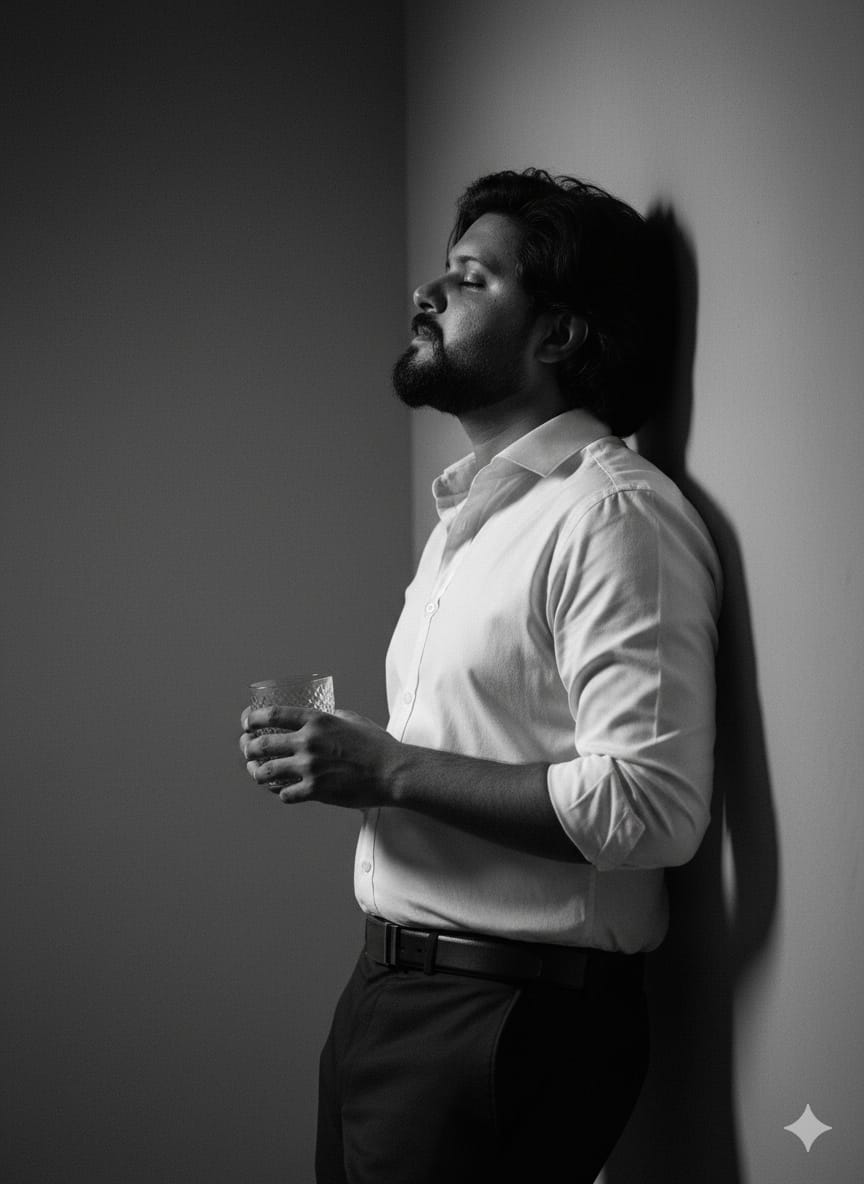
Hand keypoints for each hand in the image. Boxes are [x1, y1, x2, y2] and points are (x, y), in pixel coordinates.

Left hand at [239, 705, 401, 807]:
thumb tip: (321, 718)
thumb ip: (332, 717)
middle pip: (261, 745)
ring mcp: (309, 768)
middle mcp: (308, 742)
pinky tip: (284, 790)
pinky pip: (284, 794)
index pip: (271, 714)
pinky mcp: (315, 790)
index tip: (247, 723)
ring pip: (265, 772)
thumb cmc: (376, 745)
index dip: (252, 719)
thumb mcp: (352, 719)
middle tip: (248, 751)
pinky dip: (281, 792)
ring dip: (257, 773)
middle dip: (248, 748)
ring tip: (258, 773)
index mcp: (316, 720)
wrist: (392, 771)